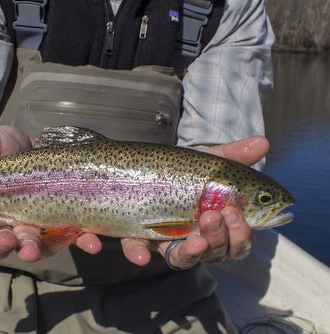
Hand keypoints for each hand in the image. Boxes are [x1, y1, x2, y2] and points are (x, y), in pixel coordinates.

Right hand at [0, 126, 102, 261]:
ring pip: (28, 249)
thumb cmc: (3, 151)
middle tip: (9, 238)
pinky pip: (67, 240)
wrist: (39, 146)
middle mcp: (0, 228)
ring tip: (36, 248)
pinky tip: (90, 241)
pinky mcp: (59, 228)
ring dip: (33, 251)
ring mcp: (31, 231)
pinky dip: (79, 242)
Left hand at [121, 136, 269, 267]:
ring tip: (194, 240)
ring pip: (182, 259)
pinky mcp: (138, 238)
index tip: (233, 211)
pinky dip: (139, 254)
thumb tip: (263, 143)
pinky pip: (138, 251)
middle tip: (212, 216)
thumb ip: (234, 155)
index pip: (237, 241)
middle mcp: (195, 238)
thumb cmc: (186, 171)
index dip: (240, 234)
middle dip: (218, 239)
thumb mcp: (208, 163)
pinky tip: (140, 255)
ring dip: (190, 253)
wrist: (149, 167)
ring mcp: (165, 240)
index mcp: (218, 225)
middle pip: (214, 253)